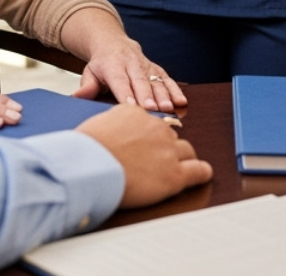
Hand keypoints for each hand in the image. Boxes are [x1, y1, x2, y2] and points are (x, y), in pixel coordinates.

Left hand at [74, 36, 185, 112]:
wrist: (114, 43)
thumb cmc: (102, 64)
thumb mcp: (89, 71)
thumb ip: (86, 85)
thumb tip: (77, 97)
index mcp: (113, 65)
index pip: (120, 80)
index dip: (126, 93)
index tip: (131, 106)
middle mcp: (131, 64)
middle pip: (140, 81)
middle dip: (147, 96)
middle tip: (152, 109)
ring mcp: (146, 65)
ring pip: (156, 80)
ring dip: (164, 95)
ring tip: (168, 108)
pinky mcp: (157, 68)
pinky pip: (167, 79)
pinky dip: (175, 90)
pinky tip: (181, 102)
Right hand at [76, 103, 211, 208]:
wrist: (87, 166)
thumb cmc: (84, 150)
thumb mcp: (93, 123)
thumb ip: (107, 121)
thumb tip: (96, 115)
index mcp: (134, 111)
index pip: (150, 120)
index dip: (148, 135)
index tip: (145, 143)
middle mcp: (155, 126)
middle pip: (168, 135)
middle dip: (163, 146)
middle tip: (153, 160)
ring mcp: (167, 149)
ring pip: (185, 150)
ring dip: (181, 158)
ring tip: (173, 168)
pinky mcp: (174, 173)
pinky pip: (198, 170)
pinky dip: (201, 172)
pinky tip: (201, 174)